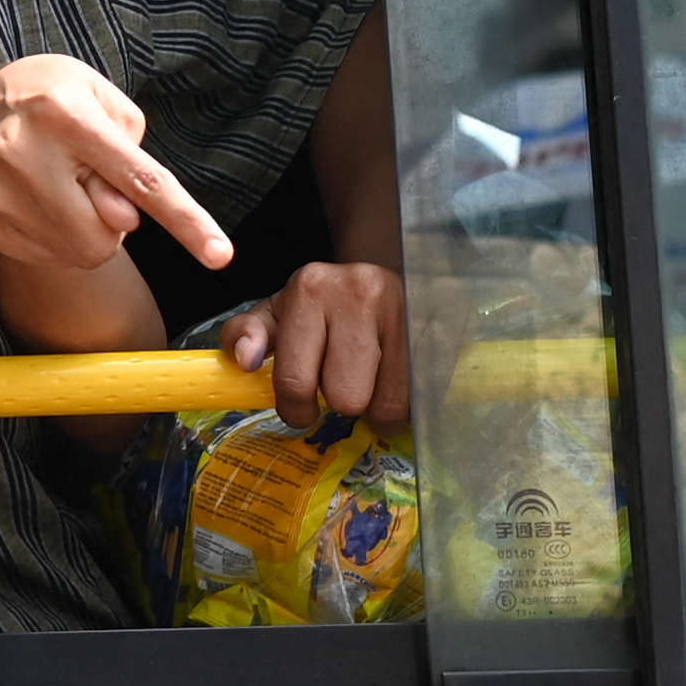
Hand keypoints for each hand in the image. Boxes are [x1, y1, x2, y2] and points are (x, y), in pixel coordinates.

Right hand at [0, 53, 231, 274]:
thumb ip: (132, 163)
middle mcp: (25, 153)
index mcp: (67, 116)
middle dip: (114, 219)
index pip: (141, 181)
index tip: (221, 257)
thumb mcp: (108, 103)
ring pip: (78, 251)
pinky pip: (46, 256)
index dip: (186, 220)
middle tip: (89, 180)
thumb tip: (121, 220)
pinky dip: (55, 236)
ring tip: (60, 186)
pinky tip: (37, 200)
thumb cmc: (64, 98)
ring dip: (85, 229)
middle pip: (107, 233)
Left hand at [222, 259, 407, 426]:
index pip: (296, 379)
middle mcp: (359, 294)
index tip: (302, 411)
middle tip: (340, 390)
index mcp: (310, 289)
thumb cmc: (325, 303)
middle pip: (346, 397)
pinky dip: (407, 404)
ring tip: (370, 386)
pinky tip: (396, 384)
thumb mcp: (278, 311)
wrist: (387, 274)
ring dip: (377, 410)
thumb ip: (247, 333)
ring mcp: (405, 311)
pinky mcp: (440, 332)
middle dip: (340, 405)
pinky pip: (421, 398)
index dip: (296, 410)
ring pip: (388, 404)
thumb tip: (245, 360)